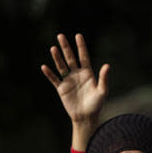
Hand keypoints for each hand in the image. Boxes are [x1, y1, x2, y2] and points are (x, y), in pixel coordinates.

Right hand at [41, 34, 109, 150]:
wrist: (86, 117)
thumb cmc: (96, 104)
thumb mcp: (102, 91)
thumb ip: (104, 78)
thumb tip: (107, 65)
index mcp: (87, 73)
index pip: (83, 56)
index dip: (81, 46)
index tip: (78, 36)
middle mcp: (77, 74)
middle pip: (70, 58)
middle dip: (66, 47)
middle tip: (60, 36)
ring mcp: (68, 81)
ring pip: (61, 66)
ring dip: (57, 58)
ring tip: (53, 48)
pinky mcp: (61, 89)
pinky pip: (54, 79)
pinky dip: (49, 74)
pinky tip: (44, 67)